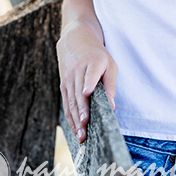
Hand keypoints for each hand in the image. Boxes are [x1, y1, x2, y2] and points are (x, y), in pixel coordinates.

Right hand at [57, 21, 117, 142]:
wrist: (75, 40)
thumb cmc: (97, 55)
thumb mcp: (109, 64)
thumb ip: (110, 84)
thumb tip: (112, 106)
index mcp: (93, 62)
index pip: (90, 73)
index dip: (88, 83)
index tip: (86, 93)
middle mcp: (78, 70)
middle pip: (79, 93)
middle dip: (82, 111)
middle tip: (85, 128)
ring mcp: (68, 78)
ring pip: (71, 101)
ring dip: (75, 119)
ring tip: (81, 135)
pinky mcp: (63, 85)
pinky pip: (66, 104)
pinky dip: (71, 118)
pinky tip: (76, 130)